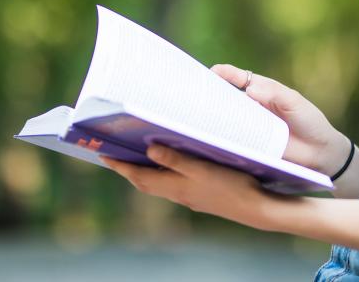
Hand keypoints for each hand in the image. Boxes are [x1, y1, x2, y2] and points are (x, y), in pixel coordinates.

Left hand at [101, 145, 278, 230]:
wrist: (256, 208)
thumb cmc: (230, 185)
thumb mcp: (201, 169)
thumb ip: (175, 159)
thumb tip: (148, 150)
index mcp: (174, 187)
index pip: (138, 176)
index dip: (119, 166)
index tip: (103, 155)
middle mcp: (177, 193)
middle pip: (144, 182)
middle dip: (127, 169)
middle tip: (115, 155)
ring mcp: (188, 196)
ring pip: (158, 183)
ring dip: (144, 172)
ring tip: (136, 157)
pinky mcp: (199, 194)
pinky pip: (171, 183)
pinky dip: (162, 174)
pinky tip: (169, 165)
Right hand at [211, 64, 349, 176]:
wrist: (321, 153)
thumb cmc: (310, 121)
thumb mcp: (294, 102)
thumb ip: (274, 94)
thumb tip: (249, 90)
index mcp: (261, 91)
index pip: (239, 79)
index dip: (224, 73)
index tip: (212, 71)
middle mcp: (251, 107)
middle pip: (227, 97)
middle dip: (212, 92)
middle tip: (197, 92)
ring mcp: (249, 126)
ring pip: (226, 117)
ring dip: (213, 114)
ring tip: (198, 112)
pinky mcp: (249, 143)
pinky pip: (233, 138)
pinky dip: (222, 135)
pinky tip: (211, 134)